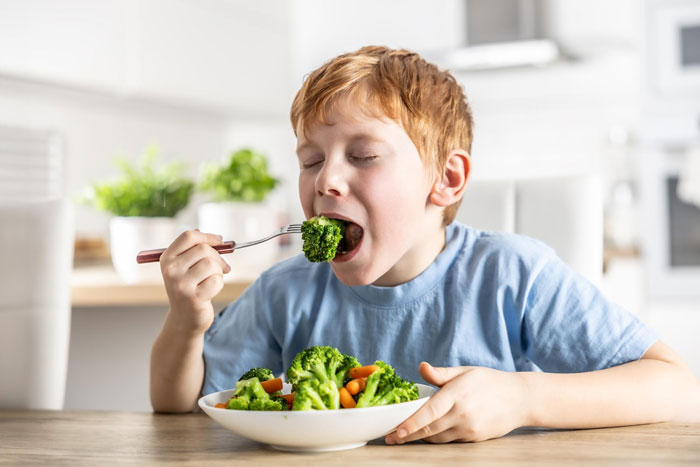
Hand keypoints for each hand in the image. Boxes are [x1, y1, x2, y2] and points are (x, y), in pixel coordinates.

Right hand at [160, 230, 230, 334]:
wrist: (184, 318)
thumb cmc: (188, 288)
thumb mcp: (185, 267)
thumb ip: (194, 250)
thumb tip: (211, 236)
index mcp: (167, 259)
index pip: (188, 236)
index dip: (207, 237)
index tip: (219, 241)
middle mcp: (171, 270)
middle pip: (203, 249)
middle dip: (217, 257)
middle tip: (221, 267)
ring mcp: (181, 284)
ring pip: (212, 264)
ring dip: (218, 272)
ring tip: (212, 280)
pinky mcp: (194, 297)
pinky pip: (216, 280)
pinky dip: (219, 284)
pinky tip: (210, 291)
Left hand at [385, 362, 528, 443]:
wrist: (520, 399)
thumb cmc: (489, 381)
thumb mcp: (464, 371)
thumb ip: (440, 374)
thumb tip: (421, 367)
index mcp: (458, 394)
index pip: (429, 412)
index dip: (411, 424)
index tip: (395, 431)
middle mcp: (463, 413)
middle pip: (429, 429)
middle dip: (407, 435)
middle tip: (390, 438)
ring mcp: (469, 428)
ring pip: (437, 438)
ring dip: (420, 438)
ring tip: (403, 436)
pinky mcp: (474, 438)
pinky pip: (449, 440)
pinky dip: (436, 438)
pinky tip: (426, 434)